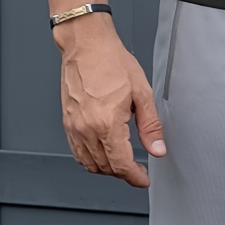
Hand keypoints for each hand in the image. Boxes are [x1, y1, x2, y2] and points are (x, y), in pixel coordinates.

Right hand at [55, 18, 165, 187]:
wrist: (87, 45)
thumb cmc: (111, 62)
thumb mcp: (141, 93)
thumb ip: (150, 126)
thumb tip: (157, 149)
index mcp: (107, 123)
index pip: (121, 165)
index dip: (134, 177)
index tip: (143, 179)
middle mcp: (87, 129)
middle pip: (105, 167)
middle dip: (123, 173)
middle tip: (137, 169)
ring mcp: (74, 127)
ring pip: (90, 164)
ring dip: (107, 169)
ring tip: (122, 163)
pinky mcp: (67, 123)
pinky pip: (77, 152)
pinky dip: (90, 160)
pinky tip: (102, 154)